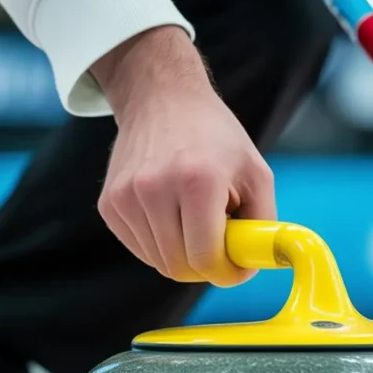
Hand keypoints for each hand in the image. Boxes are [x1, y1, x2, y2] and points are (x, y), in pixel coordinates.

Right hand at [92, 27, 275, 286]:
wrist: (164, 100)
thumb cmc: (218, 141)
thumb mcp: (257, 175)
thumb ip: (263, 227)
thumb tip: (250, 268)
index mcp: (197, 181)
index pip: (205, 259)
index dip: (227, 273)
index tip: (236, 266)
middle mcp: (154, 188)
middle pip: (180, 267)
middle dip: (206, 264)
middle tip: (221, 240)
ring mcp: (125, 197)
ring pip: (159, 262)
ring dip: (183, 253)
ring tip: (195, 217)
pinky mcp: (109, 204)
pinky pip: (141, 249)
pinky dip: (162, 244)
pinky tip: (172, 213)